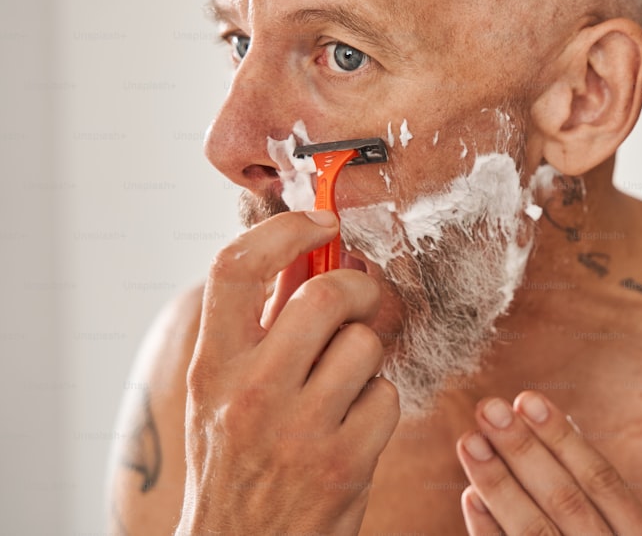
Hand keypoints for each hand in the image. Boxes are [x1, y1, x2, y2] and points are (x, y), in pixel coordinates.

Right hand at [177, 210, 398, 535]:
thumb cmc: (236, 463)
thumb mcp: (223, 392)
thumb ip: (259, 322)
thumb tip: (302, 254)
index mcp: (212, 367)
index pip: (237, 267)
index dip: (287, 229)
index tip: (321, 221)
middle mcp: (250, 393)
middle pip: (326, 295)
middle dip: (358, 286)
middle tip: (362, 297)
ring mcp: (300, 430)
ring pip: (365, 344)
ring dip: (366, 354)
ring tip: (344, 381)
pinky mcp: (345, 463)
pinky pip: (386, 395)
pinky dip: (378, 403)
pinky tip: (354, 424)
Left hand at [456, 391, 641, 534]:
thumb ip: (609, 502)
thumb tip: (567, 430)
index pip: (604, 483)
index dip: (564, 441)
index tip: (528, 398)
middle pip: (566, 503)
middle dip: (523, 452)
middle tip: (486, 406)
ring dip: (500, 486)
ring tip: (468, 441)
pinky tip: (470, 499)